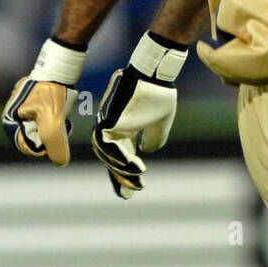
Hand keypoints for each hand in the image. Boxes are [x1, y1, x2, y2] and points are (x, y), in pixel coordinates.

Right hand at [2, 39, 85, 165]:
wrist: (59, 68)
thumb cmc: (52, 92)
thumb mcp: (53, 120)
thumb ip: (54, 143)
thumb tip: (60, 162)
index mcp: (9, 120)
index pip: (28, 146)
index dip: (45, 144)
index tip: (56, 130)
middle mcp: (12, 116)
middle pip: (35, 138)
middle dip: (49, 134)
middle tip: (60, 120)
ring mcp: (22, 109)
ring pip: (41, 130)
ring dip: (53, 127)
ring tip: (60, 114)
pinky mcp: (33, 104)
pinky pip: (45, 120)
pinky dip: (55, 119)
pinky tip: (61, 110)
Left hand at [91, 32, 186, 198]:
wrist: (154, 74)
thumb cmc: (158, 93)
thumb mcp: (160, 120)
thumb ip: (154, 136)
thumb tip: (148, 151)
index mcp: (125, 128)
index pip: (123, 154)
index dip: (126, 172)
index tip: (132, 189)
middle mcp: (114, 127)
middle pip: (112, 157)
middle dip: (120, 176)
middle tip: (129, 192)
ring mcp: (108, 123)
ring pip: (107, 153)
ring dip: (120, 169)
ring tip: (135, 179)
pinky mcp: (108, 119)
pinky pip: (107, 143)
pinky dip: (117, 156)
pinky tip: (131, 166)